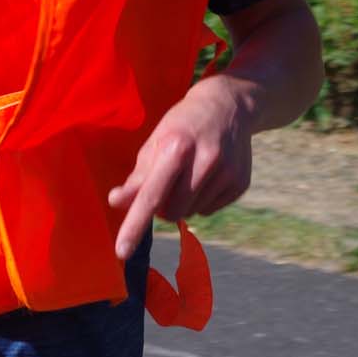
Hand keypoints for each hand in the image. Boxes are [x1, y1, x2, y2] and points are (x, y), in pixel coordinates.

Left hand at [108, 76, 255, 259]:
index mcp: (177, 146)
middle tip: (166, 182)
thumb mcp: (157, 140)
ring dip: (183, 202)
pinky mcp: (241, 183)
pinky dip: (202, 200)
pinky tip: (207, 176)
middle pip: (171, 212)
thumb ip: (138, 176)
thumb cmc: (183, 124)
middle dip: (162, 207)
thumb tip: (116, 202)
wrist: (230, 104)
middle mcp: (206, 160)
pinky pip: (209, 211)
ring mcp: (227, 173)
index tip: (121, 252)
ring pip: (191, 214)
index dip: (135, 224)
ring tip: (189, 173)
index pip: (151, 195)